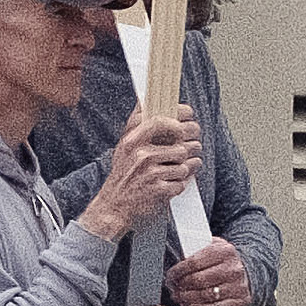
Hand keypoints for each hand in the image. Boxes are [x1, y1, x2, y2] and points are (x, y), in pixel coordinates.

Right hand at [80, 111, 202, 241]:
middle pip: (181, 142)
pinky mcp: (159, 190)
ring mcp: (150, 172)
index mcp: (131, 139)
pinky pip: (183, 182)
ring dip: (185, 168)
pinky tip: (169, 184)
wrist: (113, 207)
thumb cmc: (122, 175)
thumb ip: (137, 125)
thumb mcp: (124, 147)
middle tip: (191, 147)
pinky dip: (179, 185)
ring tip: (174, 170)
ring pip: (185, 163)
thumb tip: (147, 99)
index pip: (161, 120)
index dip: (180, 116)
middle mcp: (140, 153)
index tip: (187, 118)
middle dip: (191, 146)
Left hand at [168, 239, 254, 305]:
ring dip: (187, 298)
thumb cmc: (223, 260)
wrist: (247, 274)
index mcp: (225, 252)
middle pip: (199, 280)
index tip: (171, 276)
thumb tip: (176, 252)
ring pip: (206, 295)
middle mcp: (234, 269)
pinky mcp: (240, 302)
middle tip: (173, 288)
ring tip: (178, 297)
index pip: (194, 262)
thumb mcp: (213, 246)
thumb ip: (198, 247)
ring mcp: (238, 287)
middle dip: (181, 286)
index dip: (178, 271)